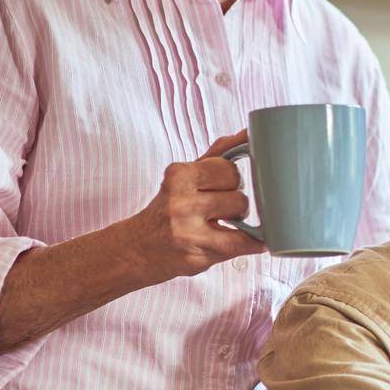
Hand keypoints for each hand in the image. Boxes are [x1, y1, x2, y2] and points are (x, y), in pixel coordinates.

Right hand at [125, 129, 266, 283]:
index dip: (230, 179)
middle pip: (238, 195)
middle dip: (236, 202)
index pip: (229, 168)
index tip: (221, 187)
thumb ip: (217, 154)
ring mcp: (188, 232)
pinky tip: (254, 241)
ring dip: (240, 222)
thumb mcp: (184, 178)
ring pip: (242, 217)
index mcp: (178, 177)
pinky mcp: (197, 256)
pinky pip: (244, 244)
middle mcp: (180, 203)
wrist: (135, 250)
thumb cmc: (167, 210)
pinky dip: (255, 243)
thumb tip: (247, 133)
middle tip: (221, 209)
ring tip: (222, 226)